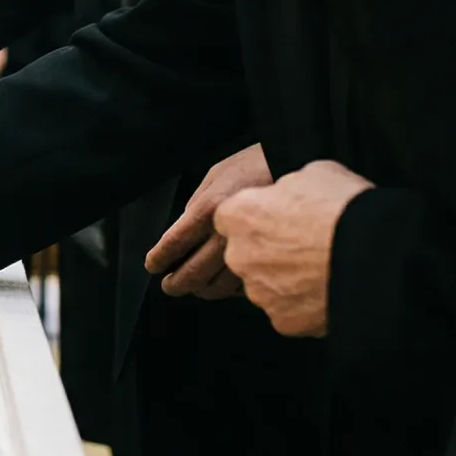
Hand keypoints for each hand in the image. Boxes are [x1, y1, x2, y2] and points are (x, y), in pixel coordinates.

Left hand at [145, 143, 270, 298]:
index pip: (173, 244)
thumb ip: (196, 203)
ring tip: (197, 288)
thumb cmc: (261, 165)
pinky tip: (229, 282)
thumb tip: (182, 227)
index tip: (153, 265)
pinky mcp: (273, 266)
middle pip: (192, 273)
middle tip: (169, 285)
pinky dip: (233, 289)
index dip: (159, 259)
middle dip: (176, 283)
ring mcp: (251, 253)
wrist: (302, 168)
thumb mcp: (218, 174)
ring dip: (203, 290)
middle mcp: (227, 236)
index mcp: (209, 210)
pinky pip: (247, 287)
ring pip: (218, 287)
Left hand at [215, 160, 373, 335]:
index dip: (258, 217)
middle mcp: (239, 257)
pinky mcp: (283, 320)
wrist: (379, 254)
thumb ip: (288, 187)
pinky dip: (307, 305)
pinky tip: (332, 291)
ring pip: (267, 286)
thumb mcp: (315, 175)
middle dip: (271, 252)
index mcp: (240, 215)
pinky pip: (290, 312)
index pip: (231, 218)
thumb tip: (290, 193)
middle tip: (308, 247)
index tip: (280, 219)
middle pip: (246, 255)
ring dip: (289, 280)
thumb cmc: (346, 207)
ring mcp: (260, 292)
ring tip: (326, 269)